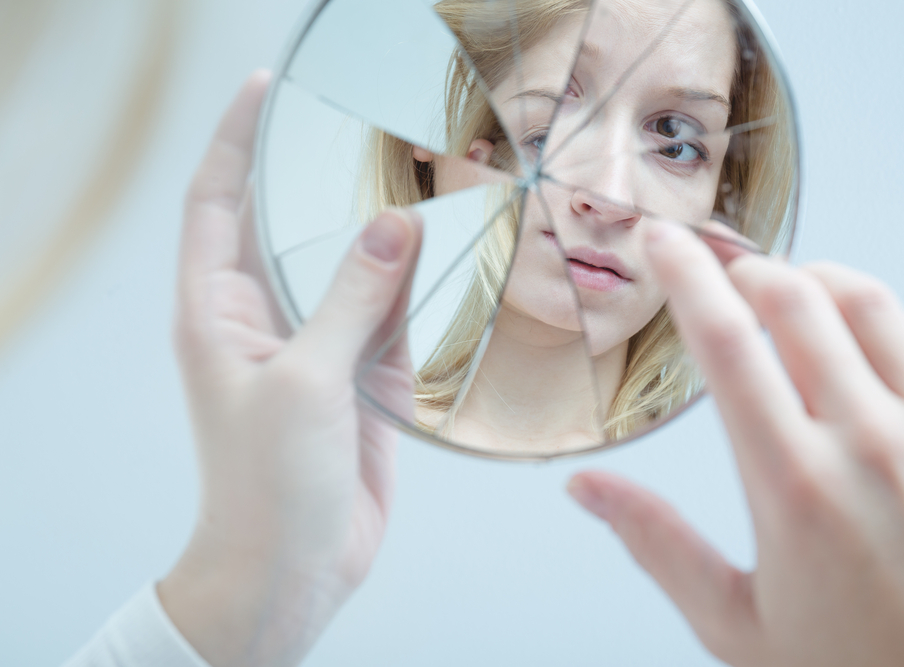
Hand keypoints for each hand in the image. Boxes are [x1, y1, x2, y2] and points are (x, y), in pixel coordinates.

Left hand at [158, 72, 422, 666]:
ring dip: (377, 244)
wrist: (292, 568)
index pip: (216, 203)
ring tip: (420, 196)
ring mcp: (310, 351)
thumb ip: (350, 298)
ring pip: (344, 275)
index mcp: (217, 313)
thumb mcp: (306, 380)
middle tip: (370, 137)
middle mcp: (260, 323)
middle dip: (322, 185)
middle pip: (287, 231)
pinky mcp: (351, 381)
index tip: (266, 89)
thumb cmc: (268, 485)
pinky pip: (380, 321)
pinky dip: (407, 299)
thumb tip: (394, 225)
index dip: (234, 140)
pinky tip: (439, 273)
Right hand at [569, 222, 903, 666]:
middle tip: (722, 269)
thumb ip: (656, 544)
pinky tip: (875, 337)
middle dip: (747, 267)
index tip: (661, 240)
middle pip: (798, 300)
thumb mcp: (733, 622)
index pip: (724, 342)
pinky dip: (900, 318)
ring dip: (819, 280)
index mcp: (793, 485)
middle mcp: (871, 444)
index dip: (685, 274)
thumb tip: (585, 489)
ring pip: (874, 304)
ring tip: (790, 291)